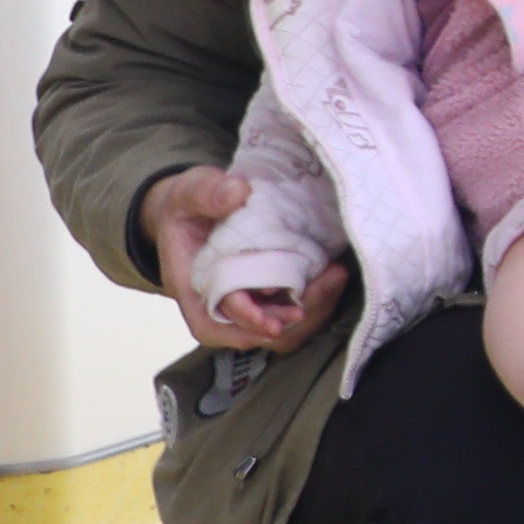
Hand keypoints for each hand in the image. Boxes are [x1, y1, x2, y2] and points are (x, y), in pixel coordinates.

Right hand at [140, 168, 340, 356]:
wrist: (196, 209)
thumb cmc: (188, 206)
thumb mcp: (189, 191)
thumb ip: (206, 192)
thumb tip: (238, 193)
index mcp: (192, 288)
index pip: (216, 320)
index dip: (246, 320)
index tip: (274, 320)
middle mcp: (219, 304)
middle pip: (256, 331)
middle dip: (292, 317)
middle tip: (326, 283)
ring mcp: (247, 302)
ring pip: (282, 326)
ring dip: (312, 308)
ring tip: (336, 275)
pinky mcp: (269, 293)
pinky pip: (295, 309)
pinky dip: (316, 298)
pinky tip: (333, 272)